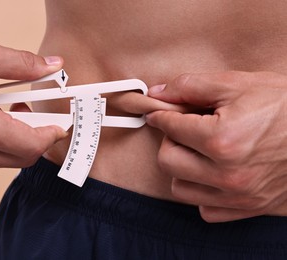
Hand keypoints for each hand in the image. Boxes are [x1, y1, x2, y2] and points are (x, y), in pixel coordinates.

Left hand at [146, 71, 286, 221]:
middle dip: (170, 140)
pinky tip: (213, 173)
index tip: (157, 112)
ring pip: (180, 188)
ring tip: (199, 151)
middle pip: (167, 160)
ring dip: (182, 167)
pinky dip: (202, 192)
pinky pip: (205, 209)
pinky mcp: (248, 209)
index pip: (170, 127)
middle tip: (185, 129)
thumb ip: (191, 86)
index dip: (160, 115)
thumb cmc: (286, 106)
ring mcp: (238, 195)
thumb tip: (158, 93)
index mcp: (224, 139)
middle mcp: (228, 174)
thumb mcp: (239, 85)